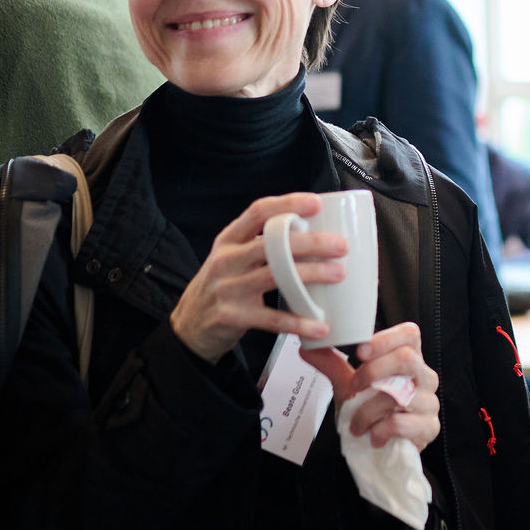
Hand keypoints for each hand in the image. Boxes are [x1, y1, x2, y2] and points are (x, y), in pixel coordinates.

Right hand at [170, 193, 344, 362]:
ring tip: (338, 274)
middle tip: (340, 246)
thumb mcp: (231, 258)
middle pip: (271, 244)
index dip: (288, 204)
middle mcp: (226, 260)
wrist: (189, 327)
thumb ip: (261, 246)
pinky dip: (298, 321)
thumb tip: (314, 234)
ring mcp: (227, 288)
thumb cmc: (221, 287)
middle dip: (310, 242)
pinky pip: (272, 319)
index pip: (257, 212)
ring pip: (275, 277)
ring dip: (311, 275)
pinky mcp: (232, 316)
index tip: (316, 203)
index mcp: (229, 240)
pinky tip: (319, 325)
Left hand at [301, 322, 441, 450]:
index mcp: (409, 360)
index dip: (385, 339)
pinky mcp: (429, 426)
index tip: (359, 351)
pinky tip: (373, 436)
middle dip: (372, 372)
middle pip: (406, 358)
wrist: (381, 450)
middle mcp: (424, 377)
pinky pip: (399, 422)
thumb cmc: (372, 413)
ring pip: (398, 395)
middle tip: (353, 388)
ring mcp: (429, 401)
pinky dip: (378, 431)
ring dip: (367, 412)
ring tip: (357, 424)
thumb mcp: (350, 386)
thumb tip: (307, 347)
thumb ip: (332, 365)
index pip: (409, 334)